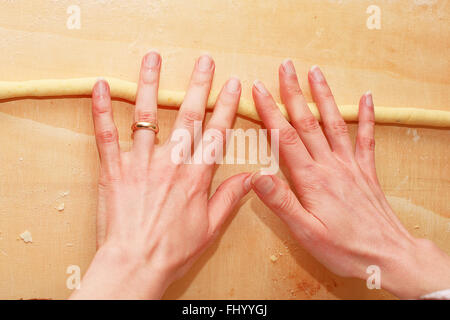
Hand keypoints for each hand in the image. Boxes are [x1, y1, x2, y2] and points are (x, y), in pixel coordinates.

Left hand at [70, 53, 251, 298]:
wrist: (134, 266)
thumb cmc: (172, 251)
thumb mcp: (210, 228)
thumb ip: (229, 198)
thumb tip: (251, 178)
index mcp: (195, 177)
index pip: (215, 133)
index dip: (226, 106)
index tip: (233, 84)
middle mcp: (170, 163)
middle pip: (187, 116)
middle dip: (198, 85)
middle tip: (204, 61)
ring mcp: (140, 163)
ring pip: (147, 116)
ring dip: (151, 84)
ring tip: (154, 58)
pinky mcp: (113, 169)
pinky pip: (106, 134)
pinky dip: (102, 109)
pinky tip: (103, 86)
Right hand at [250, 60, 449, 298]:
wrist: (387, 256)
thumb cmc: (344, 248)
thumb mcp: (305, 232)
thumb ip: (281, 202)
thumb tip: (256, 176)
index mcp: (311, 179)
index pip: (285, 137)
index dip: (270, 111)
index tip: (259, 89)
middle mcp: (330, 165)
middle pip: (307, 122)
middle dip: (294, 92)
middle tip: (286, 67)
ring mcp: (351, 166)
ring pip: (334, 123)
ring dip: (323, 96)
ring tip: (315, 72)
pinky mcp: (366, 172)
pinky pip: (367, 139)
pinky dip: (367, 116)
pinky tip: (366, 98)